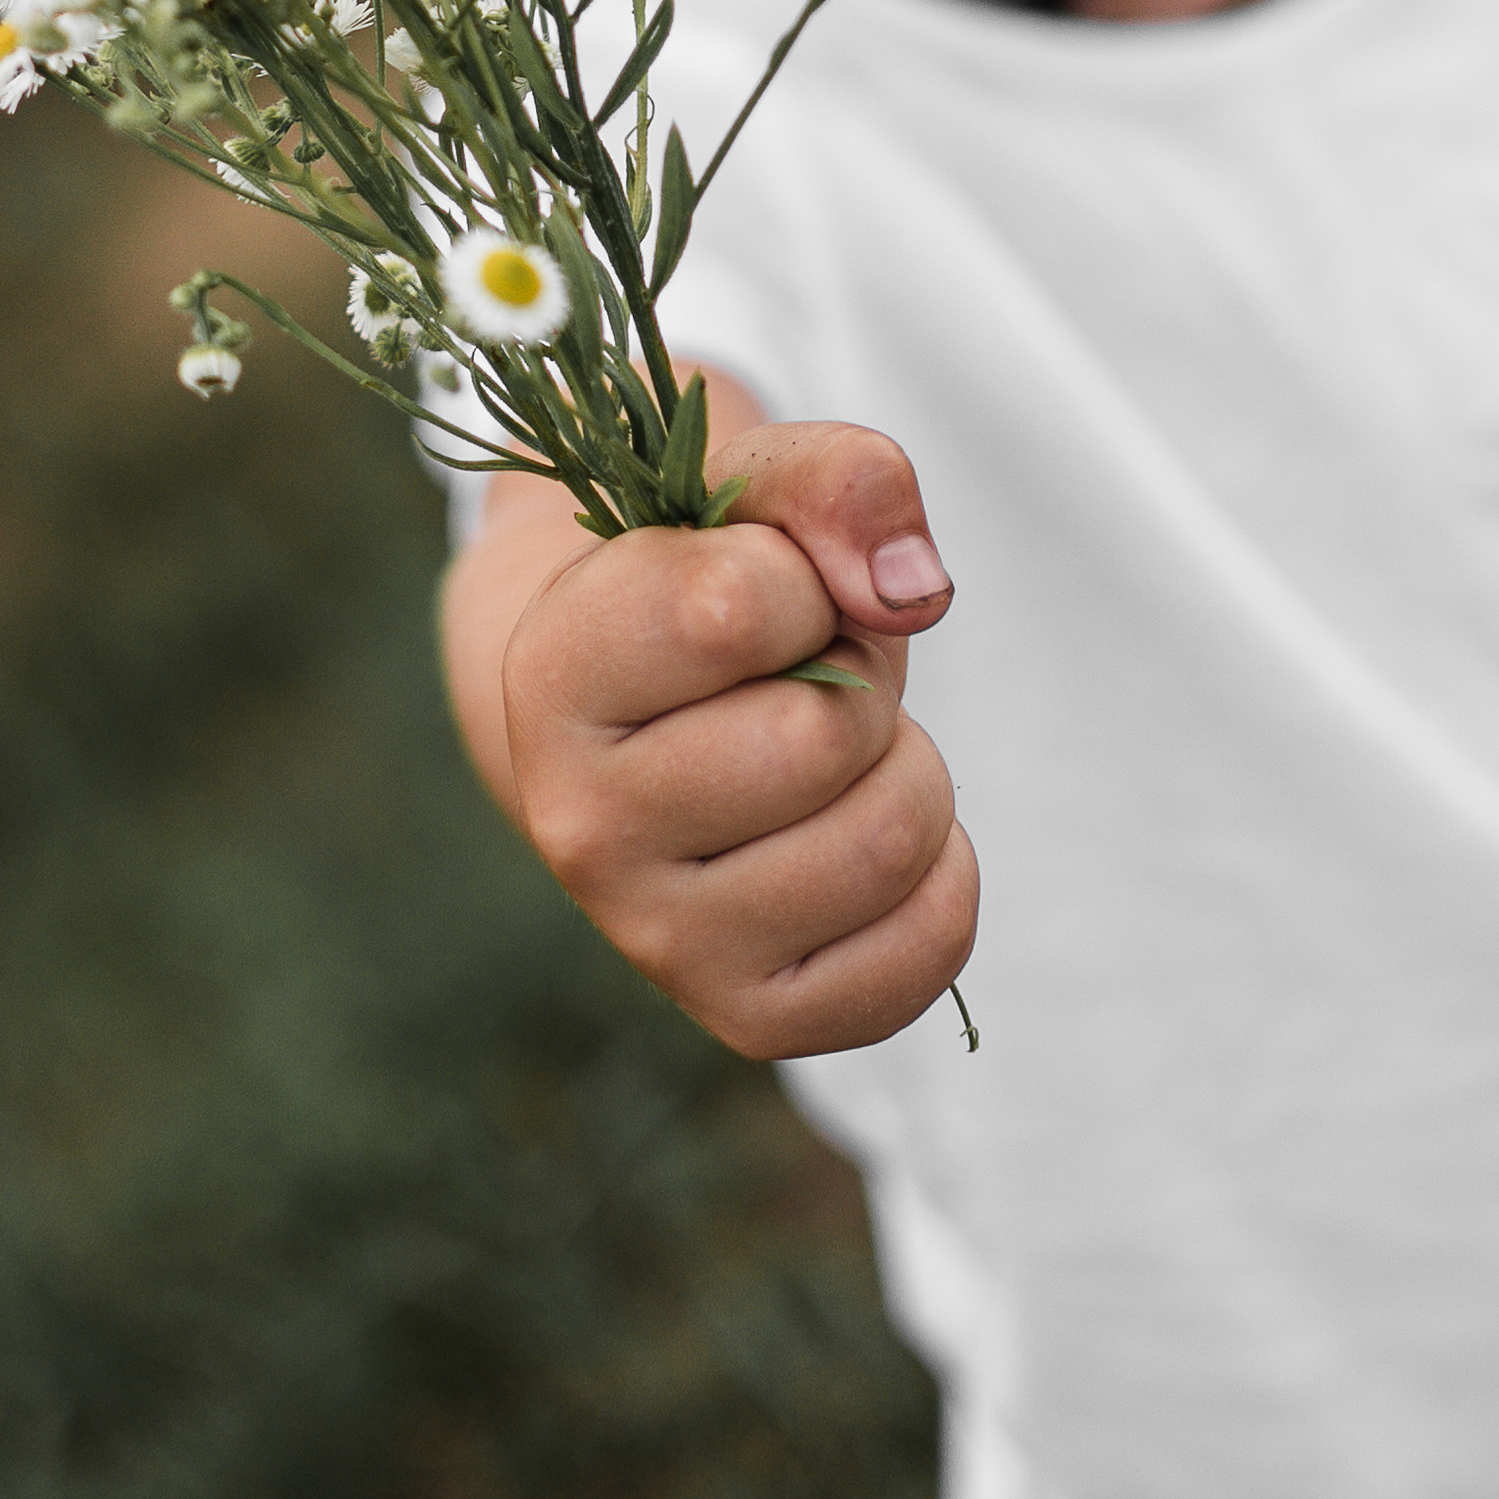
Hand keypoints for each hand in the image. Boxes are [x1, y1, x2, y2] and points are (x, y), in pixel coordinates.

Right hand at [497, 420, 977, 1057]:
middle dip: (861, 676)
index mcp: (554, 674)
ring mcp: (658, 940)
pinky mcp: (749, 1016)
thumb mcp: (753, 483)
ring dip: (904, 766)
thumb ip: (836, 482)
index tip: (761, 588)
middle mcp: (581, 827)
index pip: (740, 609)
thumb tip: (913, 594)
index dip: (799, 574)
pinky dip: (944, 871)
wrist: (650, 722)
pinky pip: (928, 947)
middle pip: (826, 737)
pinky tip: (863, 831)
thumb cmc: (710, 584)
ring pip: (890, 839)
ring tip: (831, 752)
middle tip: (806, 677)